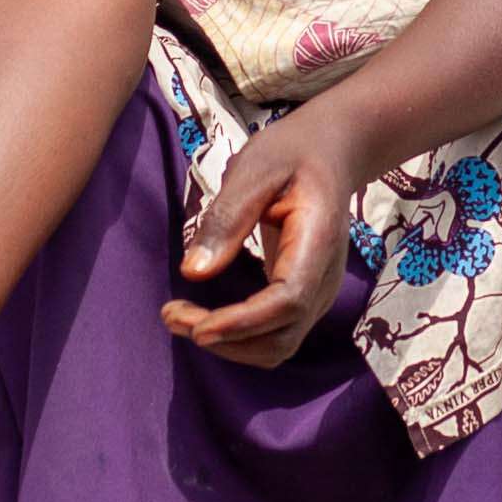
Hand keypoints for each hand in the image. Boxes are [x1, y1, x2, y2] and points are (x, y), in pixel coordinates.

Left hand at [163, 114, 366, 368]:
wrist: (331, 154)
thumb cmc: (291, 154)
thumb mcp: (255, 169)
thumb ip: (227, 219)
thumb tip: (193, 273)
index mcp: (317, 243)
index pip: (288, 300)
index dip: (244, 322)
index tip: (197, 327)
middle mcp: (324, 279)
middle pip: (281, 337)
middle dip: (226, 339)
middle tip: (170, 316)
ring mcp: (317, 294)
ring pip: (277, 346)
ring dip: (228, 345)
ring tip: (178, 319)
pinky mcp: (302, 299)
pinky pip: (273, 335)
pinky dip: (236, 338)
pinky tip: (202, 318)